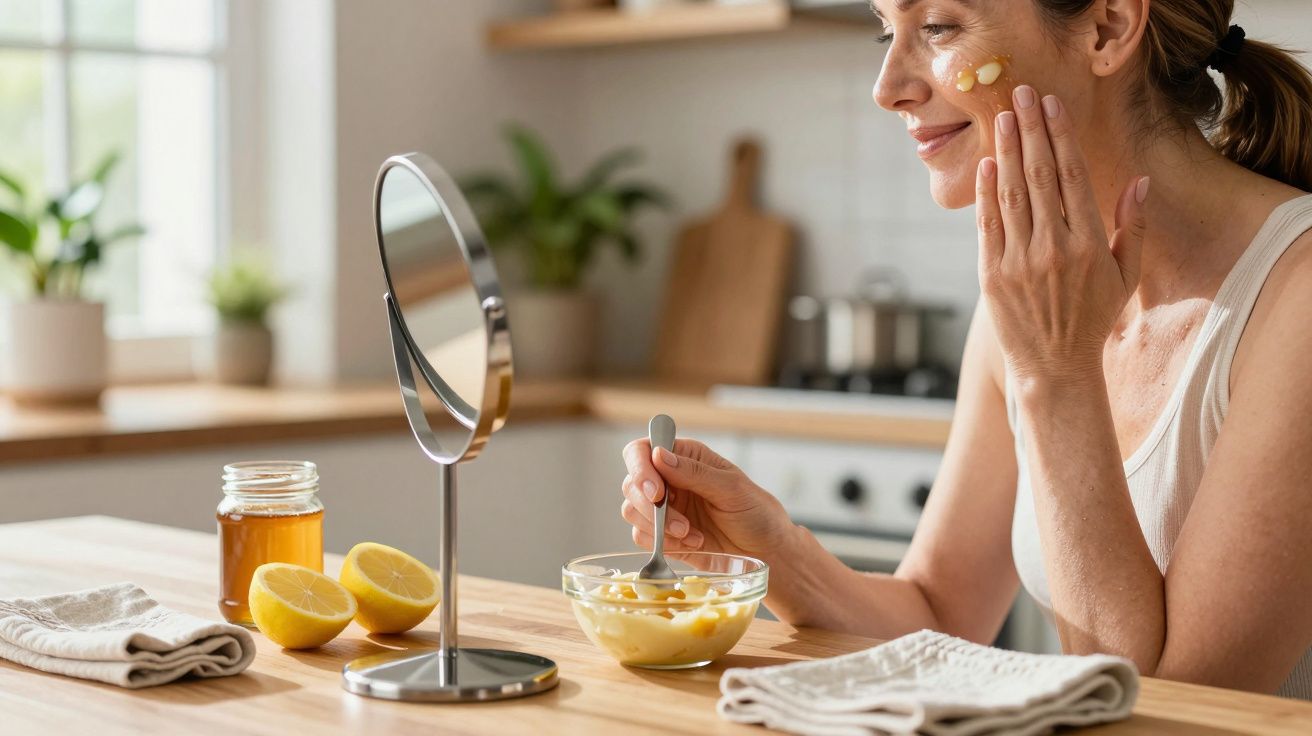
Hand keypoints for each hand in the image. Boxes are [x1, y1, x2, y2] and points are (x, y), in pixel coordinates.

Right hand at [619, 438, 792, 558]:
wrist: (766, 552)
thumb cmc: (756, 513)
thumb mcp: (732, 488)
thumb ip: (694, 472)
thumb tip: (658, 455)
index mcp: (685, 457)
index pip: (642, 450)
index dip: (640, 468)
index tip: (656, 492)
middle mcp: (669, 479)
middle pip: (631, 483)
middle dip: (649, 507)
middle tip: (680, 525)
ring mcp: (664, 508)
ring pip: (631, 511)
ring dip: (657, 527)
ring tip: (691, 534)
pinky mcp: (663, 535)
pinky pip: (641, 536)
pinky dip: (661, 542)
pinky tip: (692, 543)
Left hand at [977, 87, 1149, 384]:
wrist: (1054, 366)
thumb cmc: (1092, 318)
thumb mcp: (1125, 275)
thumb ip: (1133, 227)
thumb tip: (1141, 181)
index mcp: (1089, 244)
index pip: (1072, 177)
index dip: (1062, 137)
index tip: (1053, 107)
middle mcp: (1053, 248)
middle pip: (1040, 175)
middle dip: (1031, 130)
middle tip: (1022, 94)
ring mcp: (1019, 260)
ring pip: (1011, 193)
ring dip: (1006, 150)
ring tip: (1002, 117)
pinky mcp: (991, 274)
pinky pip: (987, 224)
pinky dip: (985, 192)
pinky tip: (986, 164)